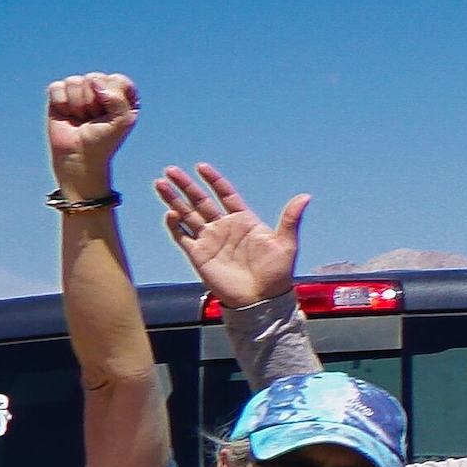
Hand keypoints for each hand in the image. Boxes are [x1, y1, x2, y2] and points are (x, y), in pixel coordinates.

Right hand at [43, 72, 140, 194]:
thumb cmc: (104, 140)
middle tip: (93, 118)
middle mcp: (100, 88)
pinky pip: (57, 87)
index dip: (112, 98)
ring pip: (75, 81)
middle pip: (94, 77)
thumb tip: (93, 82)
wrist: (79, 156)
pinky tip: (66, 114)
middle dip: (93, 102)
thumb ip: (118, 99)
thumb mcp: (123, 121)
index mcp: (121, 92)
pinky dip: (61, 103)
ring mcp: (79, 89)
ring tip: (81, 118)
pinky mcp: (59, 95)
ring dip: (77, 104)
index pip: (116, 79)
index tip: (110, 116)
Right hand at [153, 161, 304, 309]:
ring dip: (173, 200)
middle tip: (170, 170)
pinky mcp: (198, 255)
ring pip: (187, 215)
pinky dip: (174, 225)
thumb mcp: (286, 244)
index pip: (225, 194)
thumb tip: (306, 196)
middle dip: (185, 186)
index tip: (201, 167)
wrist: (261, 300)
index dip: (213, 180)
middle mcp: (224, 227)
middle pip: (200, 201)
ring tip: (160, 183)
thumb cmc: (276, 274)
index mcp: (244, 220)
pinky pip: (182, 236)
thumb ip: (290, 219)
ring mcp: (209, 240)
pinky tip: (171, 214)